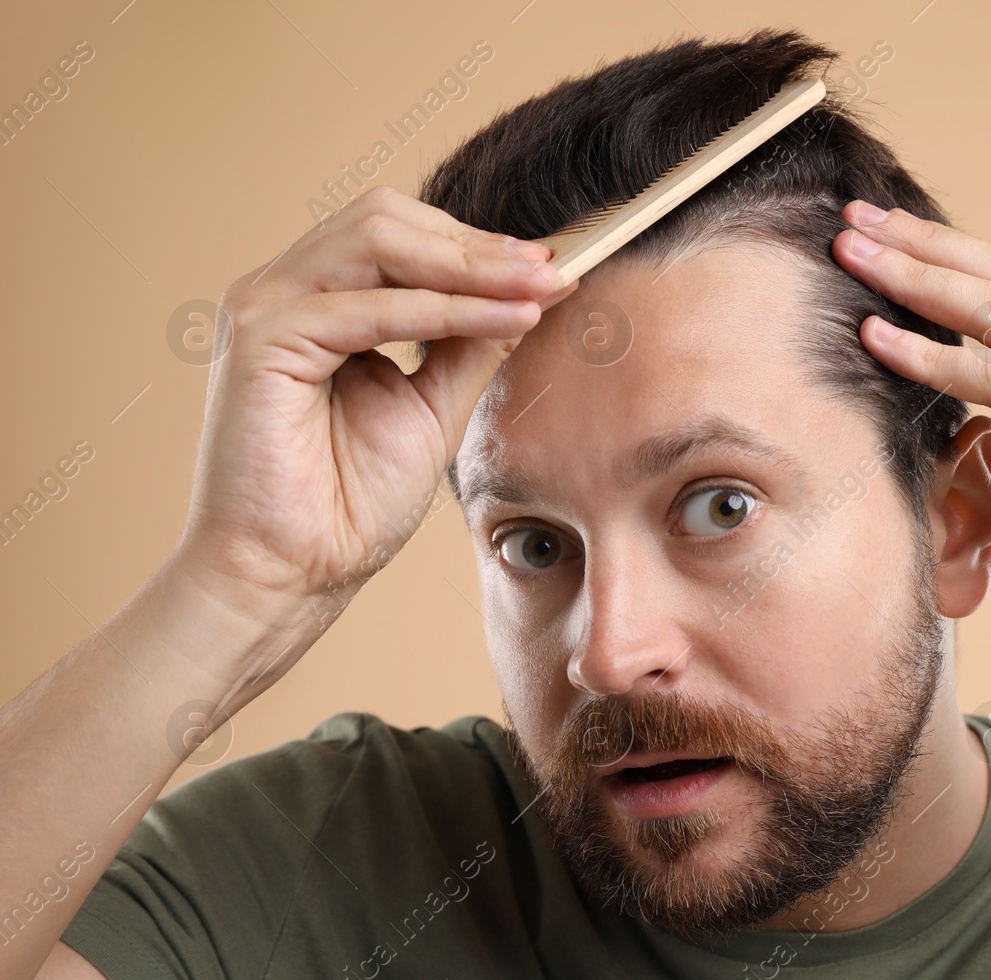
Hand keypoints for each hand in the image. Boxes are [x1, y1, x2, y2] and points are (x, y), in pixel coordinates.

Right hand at [177, 185, 575, 624]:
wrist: (292, 573)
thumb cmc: (349, 503)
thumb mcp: (433, 406)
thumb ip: (470, 344)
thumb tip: (532, 292)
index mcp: (318, 299)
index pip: (401, 235)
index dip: (478, 245)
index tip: (555, 267)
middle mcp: (284, 290)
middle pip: (386, 219)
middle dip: (478, 245)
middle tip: (552, 271)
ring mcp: (264, 307)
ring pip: (377, 242)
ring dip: (469, 265)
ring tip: (539, 288)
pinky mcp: (259, 339)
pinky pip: (367, 306)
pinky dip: (443, 310)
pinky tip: (505, 318)